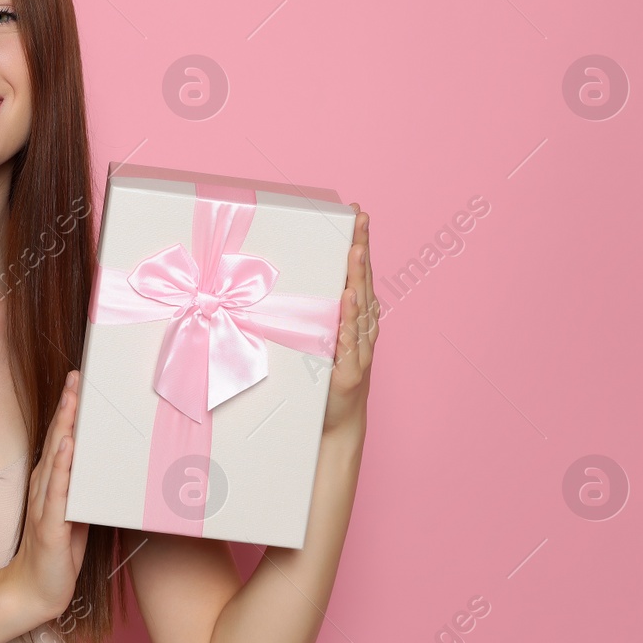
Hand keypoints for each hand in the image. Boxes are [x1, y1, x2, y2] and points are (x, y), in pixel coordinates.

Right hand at [3, 370, 89, 625]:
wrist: (36, 590)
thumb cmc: (60, 552)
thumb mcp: (80, 513)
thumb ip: (90, 488)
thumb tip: (114, 465)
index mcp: (53, 482)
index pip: (62, 438)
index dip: (70, 409)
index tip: (81, 381)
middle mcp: (45, 486)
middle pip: (57, 438)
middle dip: (68, 407)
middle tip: (78, 375)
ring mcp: (45, 504)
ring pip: (55, 457)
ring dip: (64, 427)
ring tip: (73, 399)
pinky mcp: (49, 526)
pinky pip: (56, 491)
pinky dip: (61, 467)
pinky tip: (67, 446)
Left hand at [323, 205, 377, 435]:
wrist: (333, 429)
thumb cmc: (321, 384)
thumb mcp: (314, 343)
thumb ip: (310, 317)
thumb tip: (277, 286)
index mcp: (354, 320)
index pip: (357, 274)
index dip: (359, 244)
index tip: (357, 213)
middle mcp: (362, 331)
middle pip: (364, 283)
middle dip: (362, 249)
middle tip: (360, 219)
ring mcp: (359, 351)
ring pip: (361, 309)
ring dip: (358, 278)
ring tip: (356, 249)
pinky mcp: (350, 373)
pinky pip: (351, 342)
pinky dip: (351, 320)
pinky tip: (350, 299)